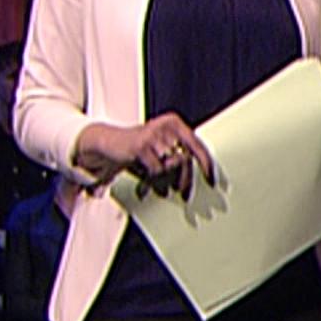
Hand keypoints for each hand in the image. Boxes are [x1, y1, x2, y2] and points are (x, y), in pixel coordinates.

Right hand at [74, 114, 212, 197]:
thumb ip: (178, 158)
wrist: (109, 141)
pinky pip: (156, 170)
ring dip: (166, 182)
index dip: (206, 164)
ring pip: (170, 167)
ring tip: (159, 188)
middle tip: (185, 195)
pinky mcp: (141, 145)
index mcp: (176, 124)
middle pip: (185, 159)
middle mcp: (167, 126)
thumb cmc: (140, 148)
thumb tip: (197, 177)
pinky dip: (152, 179)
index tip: (211, 182)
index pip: (198, 145)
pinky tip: (144, 182)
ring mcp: (154, 134)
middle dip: (186, 180)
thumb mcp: (162, 150)